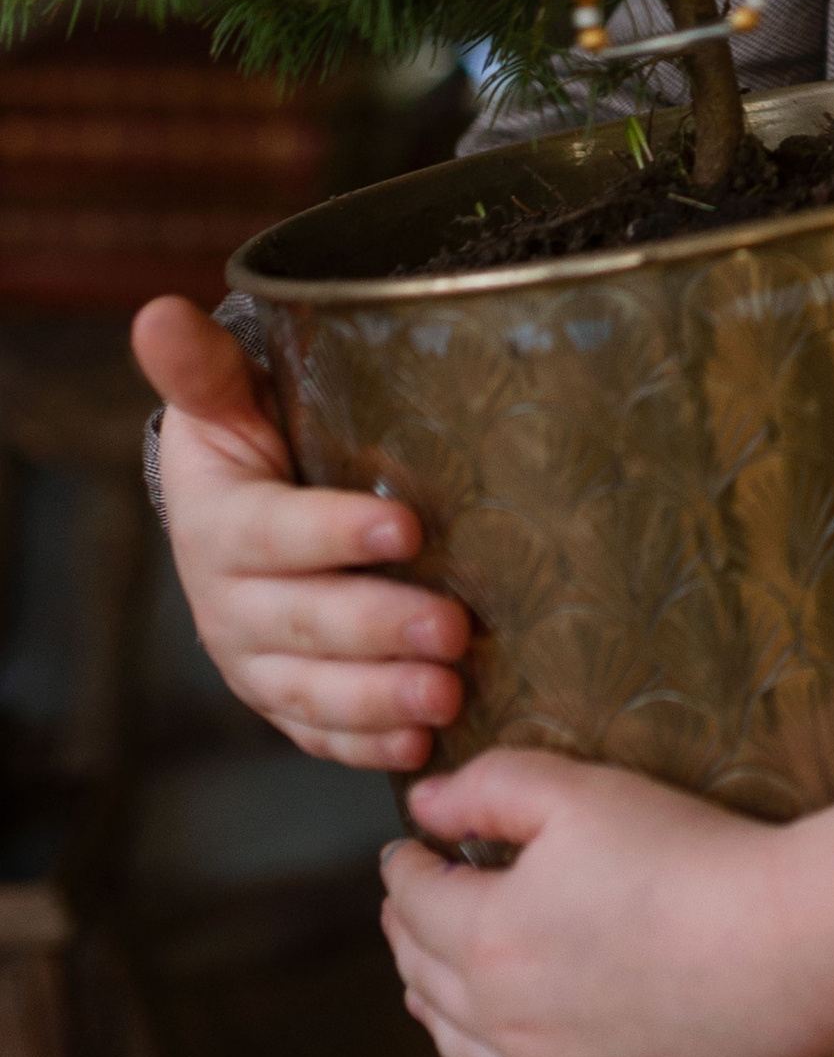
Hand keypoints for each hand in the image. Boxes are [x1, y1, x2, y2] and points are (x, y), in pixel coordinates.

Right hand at [133, 293, 470, 770]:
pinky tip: (418, 744)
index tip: (408, 527)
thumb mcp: (225, 395)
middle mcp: (228, 602)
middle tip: (452, 629)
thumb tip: (157, 312)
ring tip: (449, 694)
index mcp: (218, 522)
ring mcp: (255, 660)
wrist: (239, 504)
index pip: (272, 534)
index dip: (333, 535)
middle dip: (376, 630)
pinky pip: (318, 731)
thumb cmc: (251, 437)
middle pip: (299, 624)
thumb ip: (202, 366)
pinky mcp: (286, 699)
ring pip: (310, 691)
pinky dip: (364, 744)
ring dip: (379, 698)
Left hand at [383, 748, 833, 1056]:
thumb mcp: (583, 792)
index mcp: (485, 940)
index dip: (404, 869)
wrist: (791, 949)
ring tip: (439, 984)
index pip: (413, 902)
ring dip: (439, 1012)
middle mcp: (501, 1027)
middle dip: (412, 936)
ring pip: (462, 1056)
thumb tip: (422, 803)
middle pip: (425, 980)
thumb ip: (489, 788)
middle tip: (416, 909)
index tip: (406, 852)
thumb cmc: (690, 859)